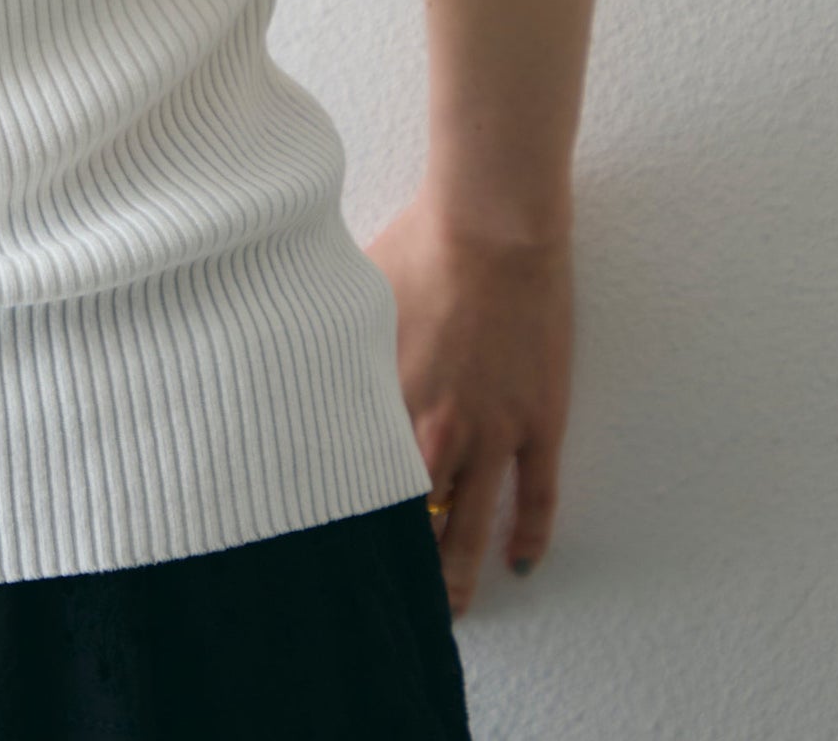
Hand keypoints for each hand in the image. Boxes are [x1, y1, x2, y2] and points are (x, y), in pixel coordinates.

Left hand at [362, 186, 572, 617]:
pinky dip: (529, 536)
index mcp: (387, 402)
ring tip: (454, 611)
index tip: (336, 556)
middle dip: (403, 567)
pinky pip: (537, 497)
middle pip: (417, 521)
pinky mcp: (540, 422)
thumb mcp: (356, 300)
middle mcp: (439, 430)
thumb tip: (297, 360)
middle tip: (391, 600)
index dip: (349, 526)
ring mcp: (495, 432)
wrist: (493, 227)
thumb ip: (336, 346)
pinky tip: (520, 563)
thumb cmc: (419, 248)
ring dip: (463, 575)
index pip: (361, 487)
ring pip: (474, 524)